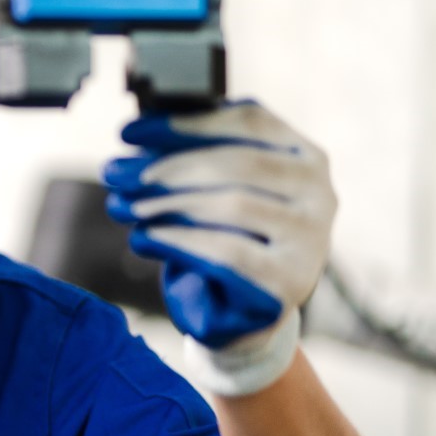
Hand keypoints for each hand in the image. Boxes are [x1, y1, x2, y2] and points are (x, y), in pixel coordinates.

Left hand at [103, 100, 335, 391]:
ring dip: (167, 203)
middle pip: (238, 163)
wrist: (240, 314)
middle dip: (167, 167)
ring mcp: (311, 239)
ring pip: (233, 204)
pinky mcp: (290, 281)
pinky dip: (177, 241)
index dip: (184, 123)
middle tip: (115, 174)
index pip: (249, 120)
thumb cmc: (224, 239)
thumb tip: (137, 137)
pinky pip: (227, 251)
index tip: (129, 132)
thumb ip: (189, 158)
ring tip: (123, 206)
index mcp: (304, 156)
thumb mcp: (210, 192)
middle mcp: (320, 193)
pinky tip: (142, 238)